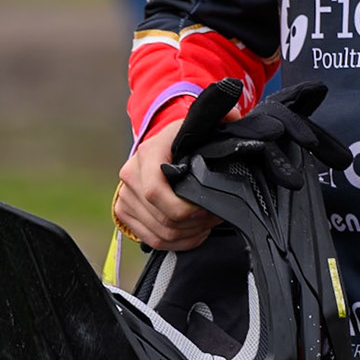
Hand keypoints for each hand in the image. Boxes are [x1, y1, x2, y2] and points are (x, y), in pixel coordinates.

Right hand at [114, 121, 220, 251]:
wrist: (160, 144)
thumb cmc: (181, 137)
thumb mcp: (199, 125)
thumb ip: (219, 120)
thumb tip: (235, 117)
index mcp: (147, 153)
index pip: (156, 192)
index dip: (186, 209)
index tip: (209, 207)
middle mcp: (131, 175)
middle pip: (162, 218)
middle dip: (195, 223)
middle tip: (216, 216)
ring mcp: (125, 196)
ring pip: (159, 234)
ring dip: (189, 235)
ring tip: (208, 224)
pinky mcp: (124, 211)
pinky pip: (152, 240)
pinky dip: (177, 243)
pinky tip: (194, 233)